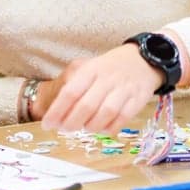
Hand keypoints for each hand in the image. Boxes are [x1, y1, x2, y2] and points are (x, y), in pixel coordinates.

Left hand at [39, 43, 162, 132]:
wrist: (141, 60)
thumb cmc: (107, 69)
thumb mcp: (86, 69)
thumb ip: (69, 87)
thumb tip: (49, 111)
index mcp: (90, 70)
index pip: (70, 92)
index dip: (57, 111)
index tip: (47, 124)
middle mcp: (107, 79)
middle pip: (87, 106)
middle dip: (72, 123)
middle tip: (65, 129)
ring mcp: (124, 89)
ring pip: (105, 114)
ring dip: (91, 126)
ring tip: (84, 127)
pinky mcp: (138, 100)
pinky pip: (122, 119)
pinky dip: (110, 128)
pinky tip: (102, 128)